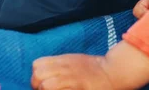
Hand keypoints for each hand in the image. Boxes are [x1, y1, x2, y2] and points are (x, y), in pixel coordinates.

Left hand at [31, 42, 148, 89]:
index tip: (41, 84)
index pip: (37, 65)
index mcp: (63, 60)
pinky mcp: (79, 87)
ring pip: (46, 85)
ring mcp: (71, 78)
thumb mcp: (74, 61)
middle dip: (37, 85)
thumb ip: (59, 66)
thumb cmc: (94, 69)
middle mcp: (65, 68)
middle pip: (38, 75)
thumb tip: (43, 75)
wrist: (113, 71)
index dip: (36, 76)